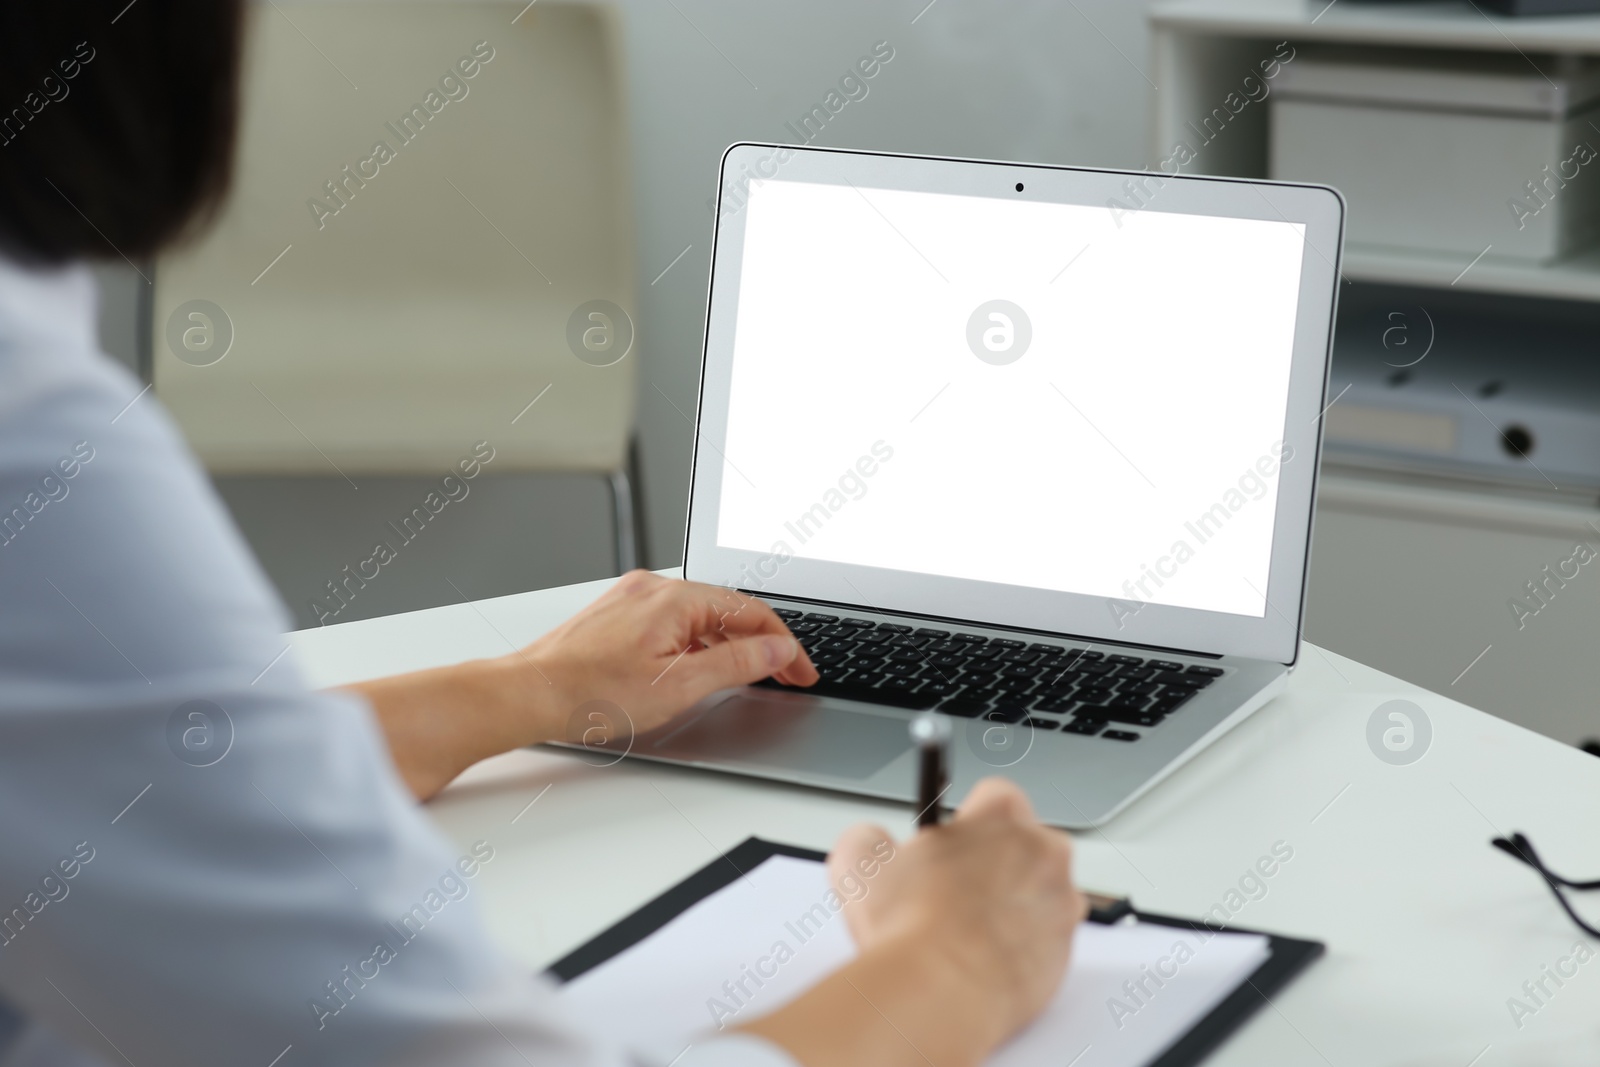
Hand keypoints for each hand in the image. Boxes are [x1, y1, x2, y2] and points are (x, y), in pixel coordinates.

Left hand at [522, 570, 817, 742]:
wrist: (528, 694)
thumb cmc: (590, 692)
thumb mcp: (679, 684)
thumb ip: (736, 663)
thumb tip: (777, 649)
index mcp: (675, 598)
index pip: (751, 612)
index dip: (784, 645)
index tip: (803, 671)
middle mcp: (653, 589)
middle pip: (727, 611)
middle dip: (762, 644)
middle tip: (787, 677)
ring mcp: (633, 600)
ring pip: (700, 617)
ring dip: (731, 644)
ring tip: (750, 676)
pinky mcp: (617, 616)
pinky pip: (673, 623)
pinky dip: (699, 644)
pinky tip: (701, 668)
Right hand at [831, 778, 1086, 1046]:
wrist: (940, 994)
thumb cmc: (912, 929)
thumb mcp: (860, 863)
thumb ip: (869, 838)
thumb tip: (871, 841)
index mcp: (1002, 815)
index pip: (996, 796)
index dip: (969, 821)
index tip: (953, 843)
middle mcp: (1044, 852)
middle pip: (1025, 843)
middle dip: (997, 861)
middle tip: (957, 890)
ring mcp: (1061, 903)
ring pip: (1040, 892)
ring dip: (1014, 905)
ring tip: (969, 931)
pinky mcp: (1067, 951)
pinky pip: (1046, 939)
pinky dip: (1023, 946)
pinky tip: (984, 959)